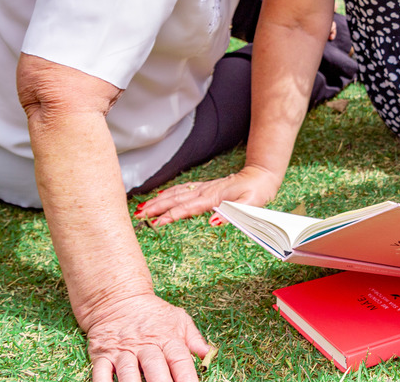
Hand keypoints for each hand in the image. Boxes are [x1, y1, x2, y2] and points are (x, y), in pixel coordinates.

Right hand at [84, 292, 213, 381]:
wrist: (119, 300)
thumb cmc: (154, 315)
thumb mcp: (179, 320)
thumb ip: (194, 339)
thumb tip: (210, 354)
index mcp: (167, 338)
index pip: (179, 360)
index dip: (187, 377)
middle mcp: (145, 345)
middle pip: (154, 367)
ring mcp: (123, 351)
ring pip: (128, 371)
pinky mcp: (103, 355)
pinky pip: (101, 373)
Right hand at [135, 165, 281, 226]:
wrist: (261, 176)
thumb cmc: (257, 192)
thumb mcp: (251, 205)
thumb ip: (232, 213)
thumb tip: (213, 221)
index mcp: (213, 197)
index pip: (187, 208)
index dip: (170, 215)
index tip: (155, 223)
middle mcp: (205, 191)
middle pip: (176, 199)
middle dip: (156, 207)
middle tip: (138, 215)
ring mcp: (204, 188)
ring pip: (176, 193)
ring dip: (158, 200)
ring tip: (141, 207)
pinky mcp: (206, 187)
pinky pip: (183, 189)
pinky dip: (169, 192)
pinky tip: (160, 195)